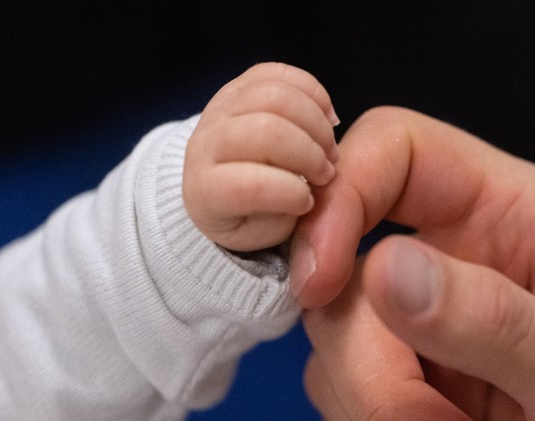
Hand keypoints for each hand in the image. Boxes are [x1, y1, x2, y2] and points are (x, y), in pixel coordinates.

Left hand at [184, 62, 338, 251]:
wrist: (218, 184)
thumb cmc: (247, 214)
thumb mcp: (264, 232)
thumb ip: (286, 215)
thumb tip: (309, 187)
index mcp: (206, 190)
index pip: (246, 186)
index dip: (289, 193)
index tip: (308, 202)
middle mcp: (206, 143)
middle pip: (266, 132)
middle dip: (310, 153)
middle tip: (327, 173)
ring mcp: (221, 108)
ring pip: (276, 96)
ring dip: (316, 123)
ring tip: (329, 148)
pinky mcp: (239, 85)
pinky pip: (279, 73)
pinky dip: (313, 92)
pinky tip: (326, 118)